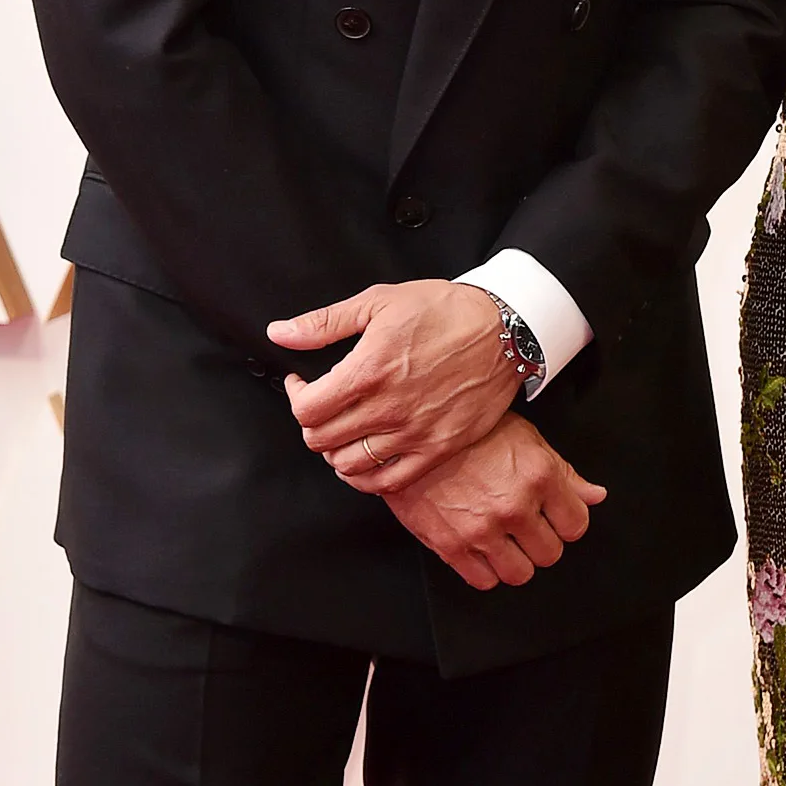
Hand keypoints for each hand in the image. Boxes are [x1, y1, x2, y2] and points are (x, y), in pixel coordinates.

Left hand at [268, 279, 519, 492]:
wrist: (504, 330)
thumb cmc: (445, 310)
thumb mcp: (381, 301)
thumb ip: (325, 322)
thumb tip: (280, 333)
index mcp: (369, 370)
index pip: (307, 409)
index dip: (296, 396)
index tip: (302, 384)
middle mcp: (388, 408)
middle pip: (322, 440)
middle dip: (313, 422)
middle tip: (323, 405)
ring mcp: (413, 433)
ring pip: (348, 465)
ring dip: (336, 449)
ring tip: (344, 428)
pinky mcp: (437, 449)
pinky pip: (386, 483)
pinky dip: (366, 477)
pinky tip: (367, 457)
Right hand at [384, 413, 606, 590]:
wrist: (413, 436)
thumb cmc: (470, 432)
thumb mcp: (525, 438)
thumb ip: (564, 472)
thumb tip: (594, 496)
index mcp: (538, 475)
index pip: (576, 524)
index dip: (567, 520)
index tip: (556, 516)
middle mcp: (514, 506)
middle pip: (550, 554)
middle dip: (542, 540)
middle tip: (527, 524)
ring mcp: (483, 530)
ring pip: (520, 574)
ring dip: (516, 560)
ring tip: (504, 538)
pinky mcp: (452, 547)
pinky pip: (484, 581)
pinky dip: (486, 569)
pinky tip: (482, 547)